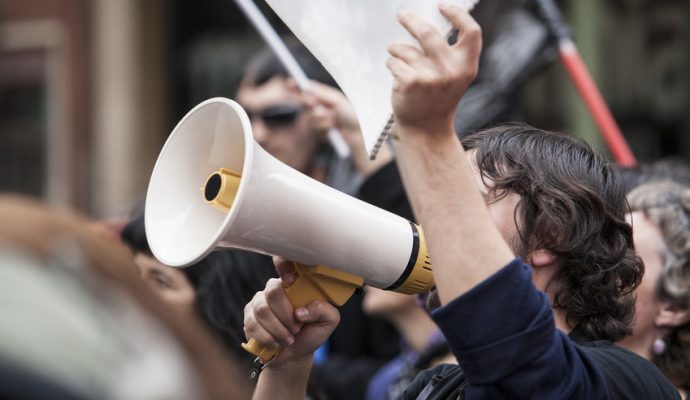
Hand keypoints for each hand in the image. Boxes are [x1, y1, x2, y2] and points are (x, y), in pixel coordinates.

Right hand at [243, 257, 339, 366]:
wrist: (295, 354)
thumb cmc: (312, 332)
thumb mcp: (327, 321)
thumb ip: (322, 310)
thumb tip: (301, 311)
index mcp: (295, 283)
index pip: (283, 261)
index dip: (283, 265)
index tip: (290, 280)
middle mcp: (275, 288)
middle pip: (273, 291)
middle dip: (286, 315)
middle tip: (296, 328)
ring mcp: (259, 301)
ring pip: (262, 310)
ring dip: (277, 330)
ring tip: (288, 339)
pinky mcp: (249, 316)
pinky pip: (252, 323)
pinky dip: (266, 338)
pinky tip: (275, 343)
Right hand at [303, 80, 393, 175]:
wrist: (357, 133)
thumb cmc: (350, 114)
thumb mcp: (336, 100)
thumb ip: (321, 93)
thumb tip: (307, 86)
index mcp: (323, 97)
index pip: (306, 90)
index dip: (296, 86)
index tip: (289, 83)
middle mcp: (319, 107)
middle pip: (304, 102)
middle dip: (309, 103)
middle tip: (314, 103)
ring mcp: (318, 120)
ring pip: (311, 116)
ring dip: (322, 118)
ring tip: (334, 119)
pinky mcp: (319, 132)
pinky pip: (315, 128)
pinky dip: (325, 127)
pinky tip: (333, 129)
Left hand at [387, 3, 481, 135]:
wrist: (426, 129)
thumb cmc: (438, 98)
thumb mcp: (454, 76)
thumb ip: (450, 53)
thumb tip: (428, 21)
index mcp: (467, 66)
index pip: (471, 31)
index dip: (458, 14)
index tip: (442, 6)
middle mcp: (451, 70)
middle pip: (428, 32)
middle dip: (411, 20)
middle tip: (402, 15)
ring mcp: (430, 76)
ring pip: (405, 48)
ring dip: (397, 50)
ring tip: (398, 59)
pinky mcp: (410, 82)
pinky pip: (394, 61)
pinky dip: (392, 65)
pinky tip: (397, 77)